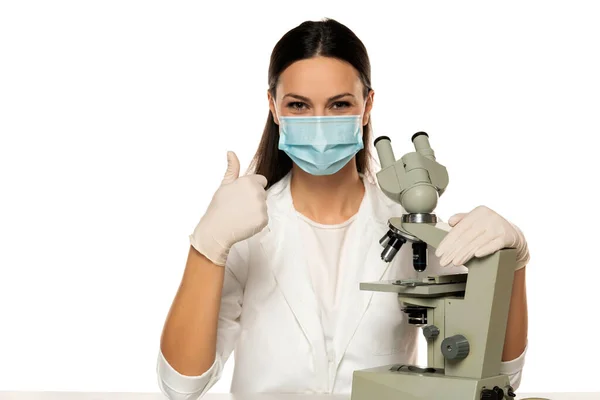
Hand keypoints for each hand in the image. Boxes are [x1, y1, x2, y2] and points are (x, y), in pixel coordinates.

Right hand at [189, 151, 268, 265]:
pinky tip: (244, 222)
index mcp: (249, 181)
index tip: (241, 195)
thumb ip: (232, 168)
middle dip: (253, 198)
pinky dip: (256, 221)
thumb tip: (231, 152)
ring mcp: (262, 207)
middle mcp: (257, 192)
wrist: (216, 230)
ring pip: (263, 206)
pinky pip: (264, 218)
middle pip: (262, 193)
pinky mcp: (264, 220)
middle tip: (238, 206)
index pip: (261, 181)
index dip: (252, 187)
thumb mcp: (225, 184)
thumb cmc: (219, 206)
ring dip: (255, 210)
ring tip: (240, 214)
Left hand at [435, 205, 529, 269]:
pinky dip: (485, 249)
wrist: (514, 234)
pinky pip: (494, 245)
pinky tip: (476, 255)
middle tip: (444, 261)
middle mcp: (488, 217)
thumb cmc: (491, 228)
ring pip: (477, 242)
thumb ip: (463, 219)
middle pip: (466, 237)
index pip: (459, 229)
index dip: (448, 242)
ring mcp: (498, 227)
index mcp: (478, 212)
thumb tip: (450, 221)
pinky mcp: (507, 237)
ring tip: (455, 262)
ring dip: (464, 254)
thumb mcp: (477, 221)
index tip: (439, 252)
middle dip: (453, 251)